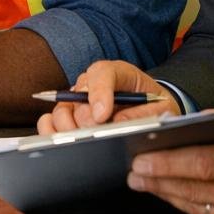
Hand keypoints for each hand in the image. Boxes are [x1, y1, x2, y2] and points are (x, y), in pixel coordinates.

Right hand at [35, 60, 179, 133]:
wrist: (152, 109)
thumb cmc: (155, 105)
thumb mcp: (161, 108)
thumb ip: (144, 113)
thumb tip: (120, 122)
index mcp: (118, 73)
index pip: (102, 74)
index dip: (99, 93)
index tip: (103, 116)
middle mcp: (94, 82)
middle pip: (79, 98)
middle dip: (87, 120)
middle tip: (97, 136)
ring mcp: (79, 98)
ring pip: (62, 110)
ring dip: (69, 128)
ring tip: (82, 141)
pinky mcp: (70, 114)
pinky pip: (52, 120)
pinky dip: (52, 130)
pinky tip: (59, 139)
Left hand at [125, 102, 213, 213]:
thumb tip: (186, 125)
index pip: (203, 164)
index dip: (168, 163)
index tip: (141, 158)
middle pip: (194, 188)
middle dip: (158, 179)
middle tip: (133, 171)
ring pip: (198, 207)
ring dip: (167, 194)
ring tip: (143, 181)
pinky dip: (187, 206)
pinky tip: (171, 194)